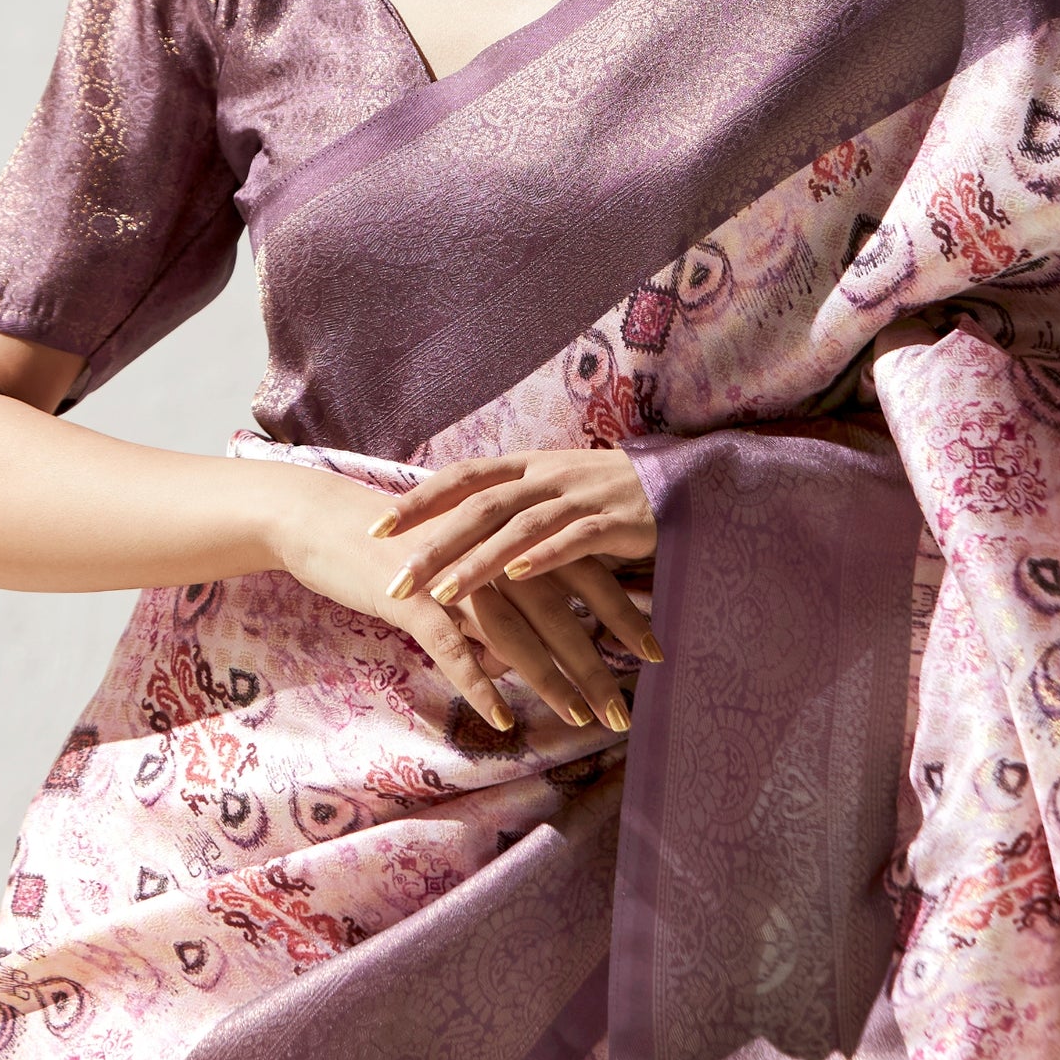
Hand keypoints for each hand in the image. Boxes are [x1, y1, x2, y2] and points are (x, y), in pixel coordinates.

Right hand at [269, 464, 654, 734]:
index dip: (622, 614)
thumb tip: (530, 653)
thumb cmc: (408, 547)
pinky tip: (505, 720)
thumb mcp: (468, 565)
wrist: (336, 523)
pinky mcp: (416, 599)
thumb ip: (507, 600)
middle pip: (560, 613)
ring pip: (517, 634)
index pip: (584, 576)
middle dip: (596, 665)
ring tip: (584, 720)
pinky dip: (481, 684)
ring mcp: (456, 576)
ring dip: (553, 681)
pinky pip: (455, 648)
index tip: (657, 653)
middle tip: (627, 711)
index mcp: (515, 536)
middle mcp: (496, 553)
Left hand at [365, 447, 658, 607]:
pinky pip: (574, 537)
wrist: (684, 484)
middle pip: (481, 505)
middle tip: (396, 581)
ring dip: (479, 559)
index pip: (463, 477)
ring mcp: (582, 495)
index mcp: (530, 466)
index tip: (375, 528)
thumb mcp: (555, 492)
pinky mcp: (616, 520)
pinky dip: (544, 556)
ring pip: (520, 525)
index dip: (419, 500)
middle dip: (434, 543)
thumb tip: (456, 538)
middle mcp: (549, 475)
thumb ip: (512, 510)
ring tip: (445, 592)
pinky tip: (518, 576)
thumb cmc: (610, 497)